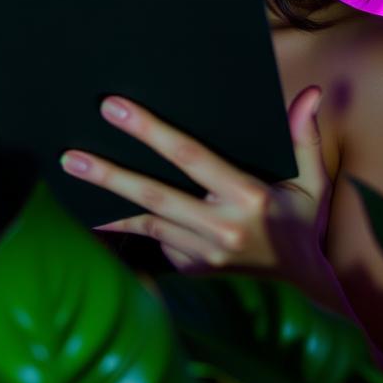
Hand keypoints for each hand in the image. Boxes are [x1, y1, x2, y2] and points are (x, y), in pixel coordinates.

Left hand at [59, 87, 329, 273]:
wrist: (303, 289)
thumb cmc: (302, 223)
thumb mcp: (312, 181)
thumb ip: (304, 137)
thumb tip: (312, 93)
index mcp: (248, 197)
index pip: (190, 157)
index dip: (151, 132)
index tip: (115, 109)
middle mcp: (222, 228)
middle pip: (155, 197)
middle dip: (110, 175)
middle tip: (71, 158)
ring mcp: (204, 255)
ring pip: (147, 224)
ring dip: (108, 203)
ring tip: (70, 180)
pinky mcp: (191, 269)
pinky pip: (155, 242)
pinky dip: (129, 226)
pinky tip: (98, 211)